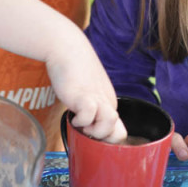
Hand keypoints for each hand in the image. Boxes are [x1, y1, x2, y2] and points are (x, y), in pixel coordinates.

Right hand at [45, 24, 126, 142]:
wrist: (67, 47)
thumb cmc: (74, 68)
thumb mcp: (87, 90)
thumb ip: (91, 106)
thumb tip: (86, 124)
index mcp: (109, 103)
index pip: (120, 133)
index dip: (107, 139)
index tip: (91, 134)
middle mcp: (106, 102)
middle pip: (118, 134)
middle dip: (101, 138)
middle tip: (86, 130)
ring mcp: (96, 98)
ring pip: (110, 122)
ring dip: (95, 131)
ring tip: (82, 123)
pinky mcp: (82, 95)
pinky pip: (89, 114)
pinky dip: (79, 120)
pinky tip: (72, 113)